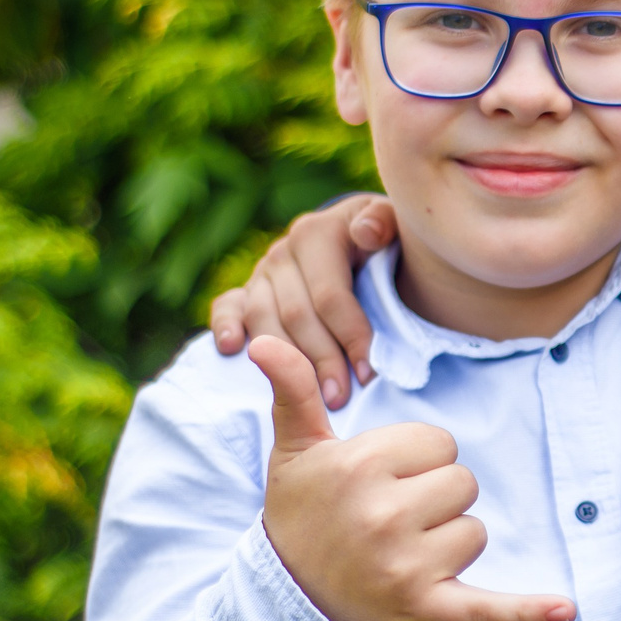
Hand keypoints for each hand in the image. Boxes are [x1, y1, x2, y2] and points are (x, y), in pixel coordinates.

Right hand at [209, 194, 399, 408]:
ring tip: (310, 397)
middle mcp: (284, 252)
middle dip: (321, 360)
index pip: (330, 295)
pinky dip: (225, 326)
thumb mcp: (394, 225)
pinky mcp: (246, 290)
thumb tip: (365, 233)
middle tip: (341, 397)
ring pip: (263, 319)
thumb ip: (385, 223)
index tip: (368, 373)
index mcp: (318, 234)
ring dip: (283, 361)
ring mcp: (262, 271)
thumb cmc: (384, 243)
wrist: (360, 240)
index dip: (351, 337)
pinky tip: (230, 348)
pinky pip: (227, 306)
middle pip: (296, 314)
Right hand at [252, 335, 574, 620]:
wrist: (290, 604)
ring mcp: (406, 564)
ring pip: (475, 531)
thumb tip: (262, 341)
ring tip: (400, 553)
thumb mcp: (294, 452)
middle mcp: (383, 514)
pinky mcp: (426, 607)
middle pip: (462, 483)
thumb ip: (294, 392)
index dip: (414, 461)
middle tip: (387, 521)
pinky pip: (488, 608)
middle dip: (435, 498)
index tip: (378, 483)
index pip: (438, 443)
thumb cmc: (302, 515)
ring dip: (448, 541)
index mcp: (359, 466)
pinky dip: (527, 611)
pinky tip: (565, 609)